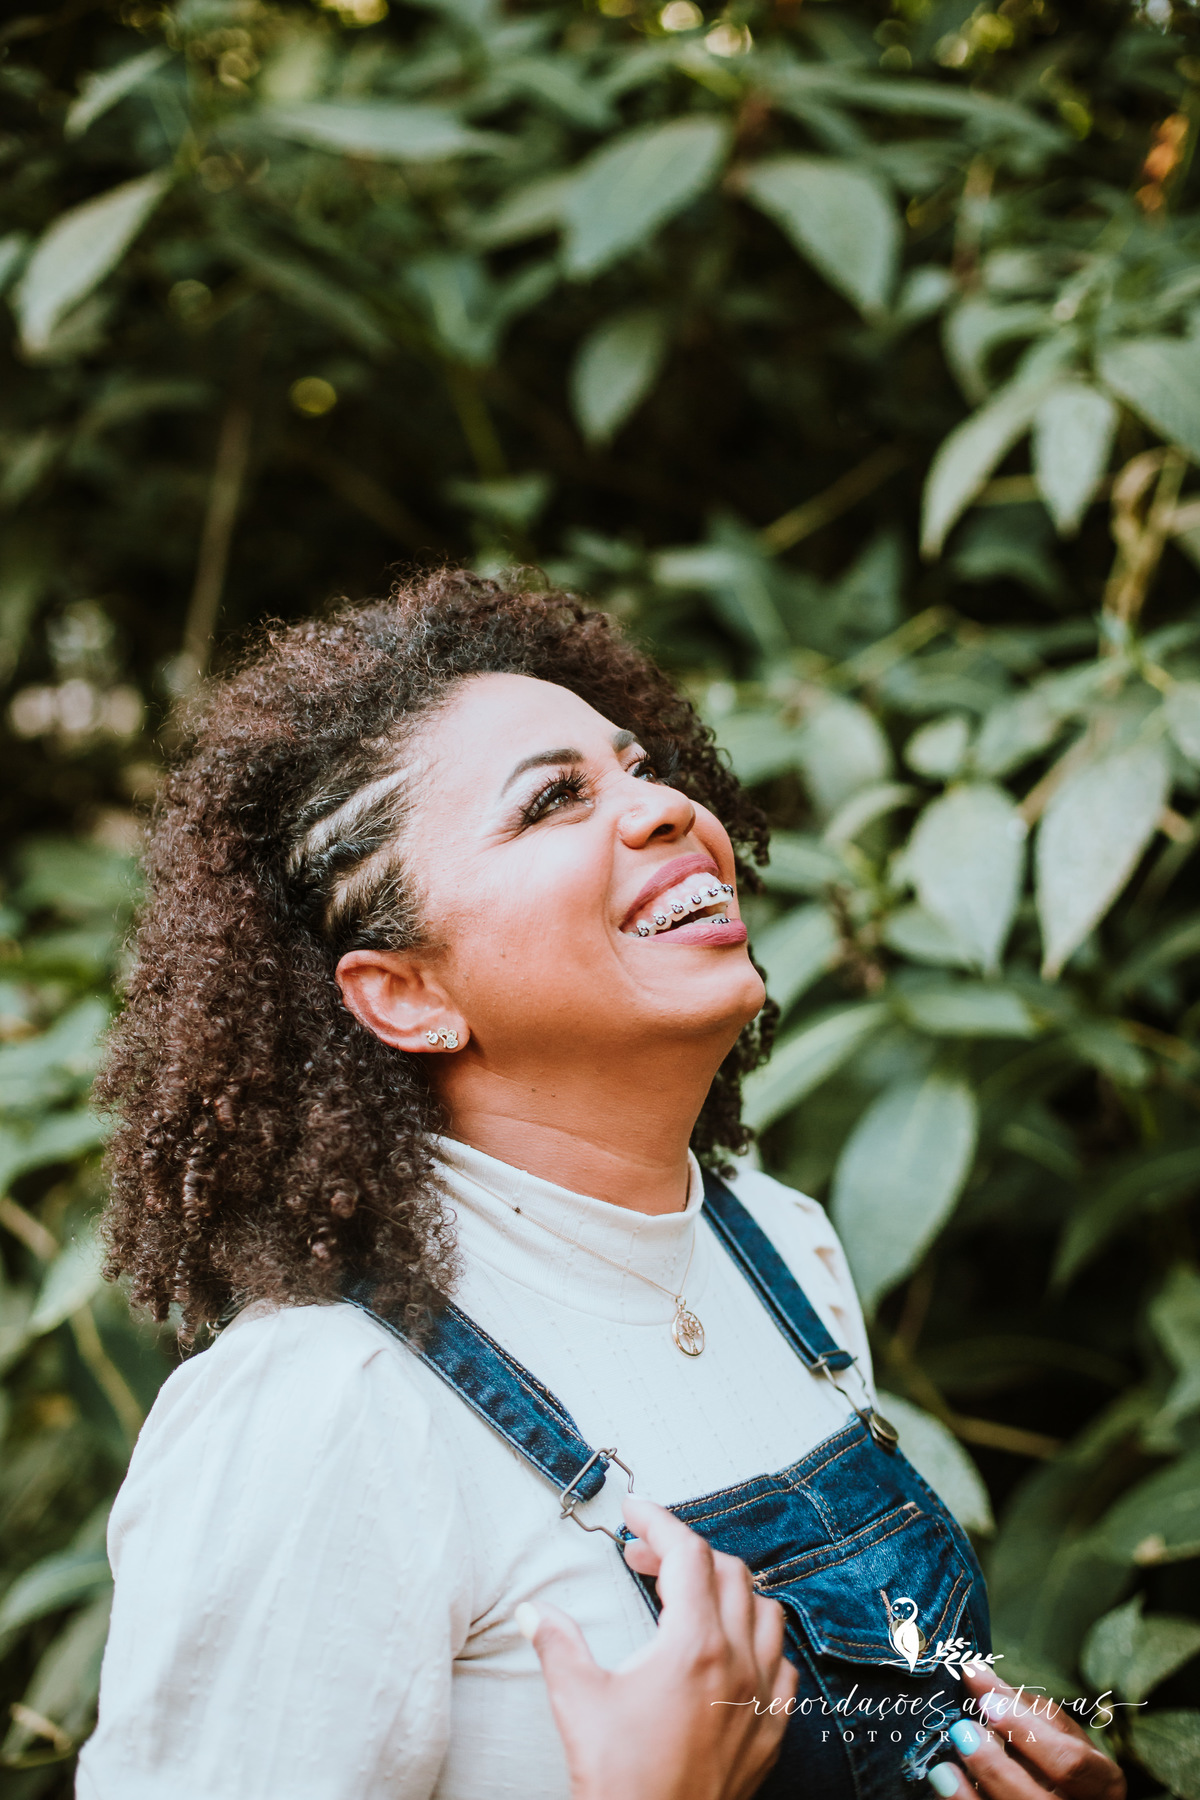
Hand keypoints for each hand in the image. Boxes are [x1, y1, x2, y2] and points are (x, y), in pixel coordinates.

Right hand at [516, 1495, 797, 1799]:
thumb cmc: (620, 1781)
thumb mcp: (578, 1702)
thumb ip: (557, 1643)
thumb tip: (534, 1611)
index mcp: (694, 1645)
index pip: (687, 1553)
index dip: (659, 1521)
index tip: (634, 1510)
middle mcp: (738, 1663)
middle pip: (729, 1572)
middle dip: (684, 1553)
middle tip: (642, 1559)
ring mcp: (761, 1697)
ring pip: (767, 1613)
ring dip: (729, 1592)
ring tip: (688, 1598)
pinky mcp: (770, 1731)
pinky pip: (783, 1666)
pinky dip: (759, 1644)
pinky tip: (730, 1654)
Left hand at [927, 1665, 1125, 1799]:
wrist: (1058, 1799)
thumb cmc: (1065, 1768)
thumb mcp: (1058, 1736)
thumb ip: (1023, 1706)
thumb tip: (975, 1671)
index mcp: (1102, 1786)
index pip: (1071, 1763)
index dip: (1027, 1733)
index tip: (986, 1704)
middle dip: (996, 1767)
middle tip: (962, 1730)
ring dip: (975, 1789)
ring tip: (946, 1762)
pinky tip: (944, 1779)